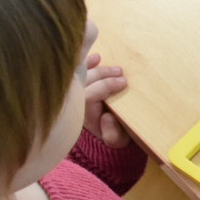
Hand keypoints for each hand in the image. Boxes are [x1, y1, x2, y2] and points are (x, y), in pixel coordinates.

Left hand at [79, 22, 129, 147]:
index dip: (106, 86)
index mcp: (83, 115)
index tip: (123, 82)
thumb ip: (112, 134)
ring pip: (81, 75)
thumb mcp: (116, 142)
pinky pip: (78, 72)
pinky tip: (97, 57)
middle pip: (85, 81)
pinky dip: (86, 63)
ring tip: (116, 68)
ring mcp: (76, 94)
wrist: (105, 137)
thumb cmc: (113, 137)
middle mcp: (75, 103)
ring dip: (98, 68)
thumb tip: (107, 116)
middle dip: (103, 74)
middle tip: (121, 72)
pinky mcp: (79, 88)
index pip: (89, 95)